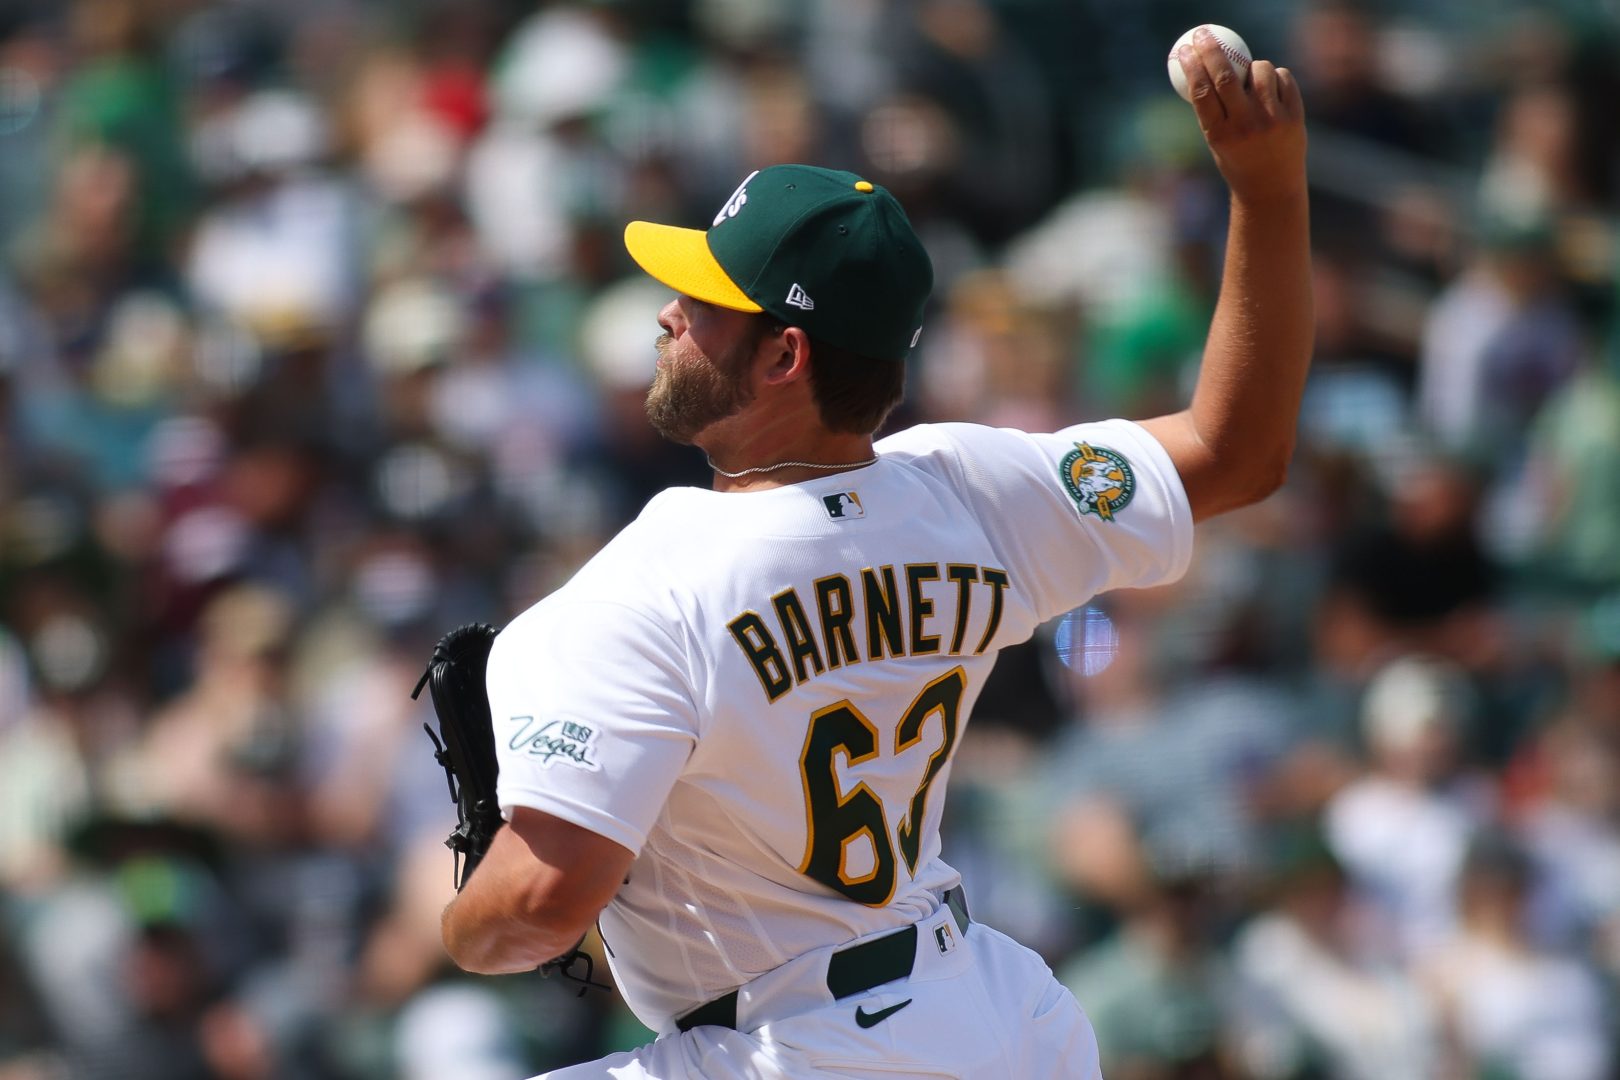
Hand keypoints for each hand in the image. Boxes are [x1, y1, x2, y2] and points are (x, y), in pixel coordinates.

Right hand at [1175, 27, 1305, 202]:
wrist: (1271, 188)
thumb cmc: (1237, 160)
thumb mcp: (1216, 141)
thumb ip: (1212, 109)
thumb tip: (1200, 66)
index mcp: (1219, 135)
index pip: (1201, 91)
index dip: (1191, 66)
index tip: (1185, 49)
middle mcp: (1245, 126)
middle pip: (1226, 76)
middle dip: (1212, 50)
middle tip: (1204, 35)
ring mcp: (1272, 120)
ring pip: (1261, 70)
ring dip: (1253, 66)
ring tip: (1251, 81)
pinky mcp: (1294, 115)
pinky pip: (1283, 77)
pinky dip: (1275, 77)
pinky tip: (1271, 92)